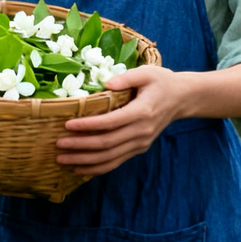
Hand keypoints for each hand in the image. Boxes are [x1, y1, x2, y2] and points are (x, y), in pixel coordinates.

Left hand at [55, 66, 185, 176]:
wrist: (182, 99)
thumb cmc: (161, 82)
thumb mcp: (147, 72)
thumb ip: (127, 77)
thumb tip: (106, 84)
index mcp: (142, 111)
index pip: (110, 122)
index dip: (88, 125)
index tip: (67, 125)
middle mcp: (141, 131)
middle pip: (107, 144)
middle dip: (80, 146)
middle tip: (58, 145)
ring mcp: (140, 143)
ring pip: (109, 158)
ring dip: (84, 161)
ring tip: (62, 159)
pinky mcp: (139, 149)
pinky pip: (116, 162)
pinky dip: (97, 168)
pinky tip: (79, 169)